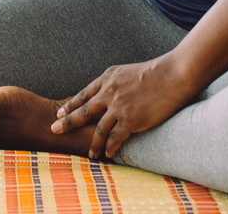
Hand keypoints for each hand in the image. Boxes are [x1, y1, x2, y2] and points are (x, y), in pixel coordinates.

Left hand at [51, 55, 198, 159]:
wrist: (173, 75)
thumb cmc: (156, 73)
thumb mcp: (128, 72)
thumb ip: (117, 83)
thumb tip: (111, 92)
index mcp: (108, 78)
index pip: (84, 94)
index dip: (71, 105)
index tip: (59, 113)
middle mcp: (109, 92)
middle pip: (83, 111)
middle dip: (67, 122)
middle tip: (54, 130)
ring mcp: (118, 107)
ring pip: (98, 129)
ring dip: (93, 143)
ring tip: (90, 153)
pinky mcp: (130, 120)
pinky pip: (115, 138)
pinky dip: (110, 147)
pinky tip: (107, 154)